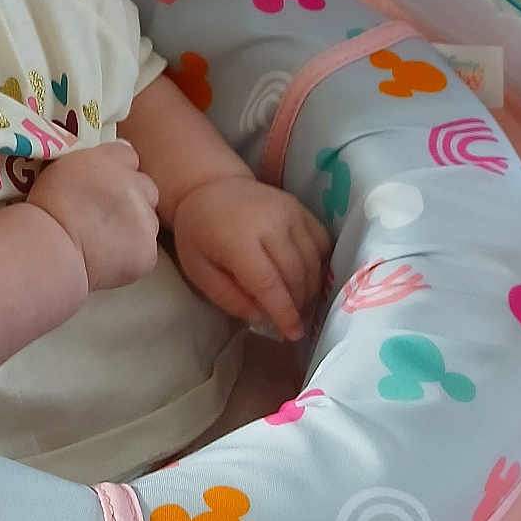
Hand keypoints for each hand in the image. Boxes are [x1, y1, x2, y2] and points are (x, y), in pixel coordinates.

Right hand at [27, 140, 159, 291]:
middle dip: (131, 200)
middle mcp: (133, 185)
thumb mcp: (60, 169)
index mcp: (109, 160)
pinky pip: (145, 251)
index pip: (127, 156)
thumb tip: (109, 160)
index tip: (104, 185)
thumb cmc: (45, 210)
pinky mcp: (147, 251)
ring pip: (147, 222)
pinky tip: (108, 259)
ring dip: (132, 229)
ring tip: (103, 242)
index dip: (117, 171)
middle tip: (105, 217)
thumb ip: (90, 162)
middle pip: (146, 188)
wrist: (50, 248)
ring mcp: (144, 219)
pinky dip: (131, 256)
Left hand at [172, 177, 330, 339]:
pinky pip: (321, 242)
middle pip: (295, 275)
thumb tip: (261, 318)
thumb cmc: (200, 232)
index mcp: (238, 239)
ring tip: (298, 303)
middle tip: (292, 320)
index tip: (292, 334)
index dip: (284, 312)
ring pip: (312, 261)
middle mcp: (269, 223)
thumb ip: (227, 297)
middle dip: (297, 304)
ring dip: (310, 288)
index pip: (269, 283)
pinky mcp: (300, 208)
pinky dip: (319, 265)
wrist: (211, 186)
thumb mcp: (198, 269)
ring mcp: (289, 212)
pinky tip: (307, 278)